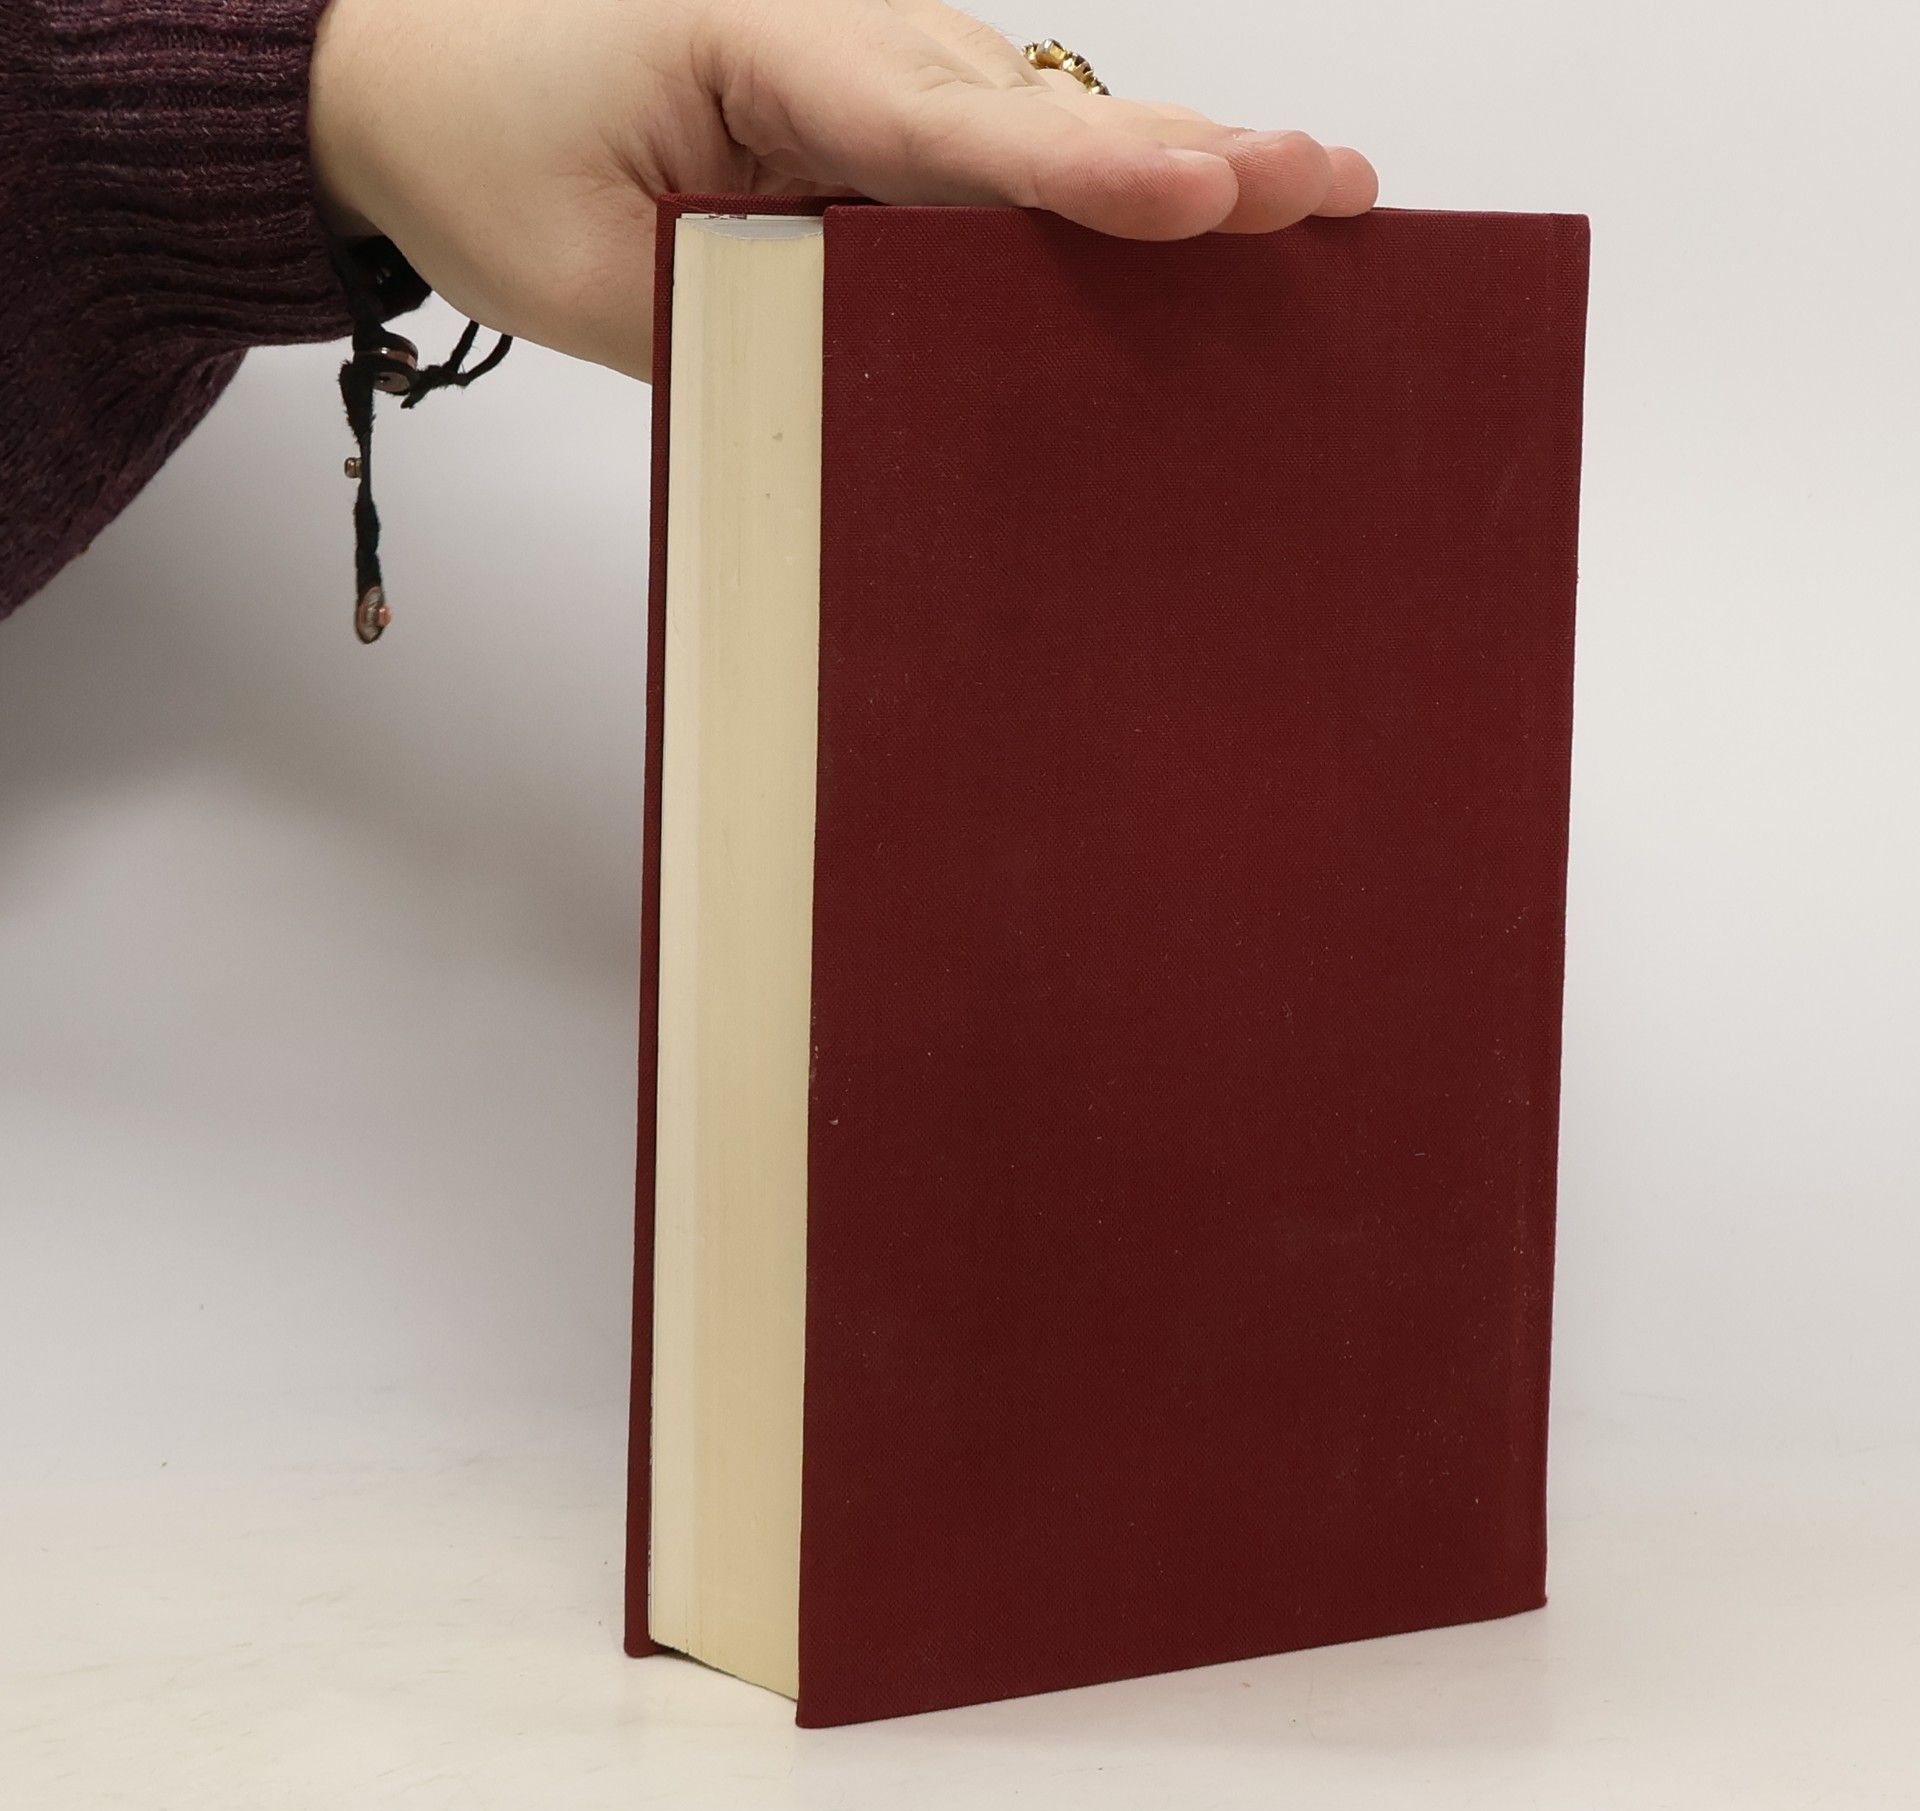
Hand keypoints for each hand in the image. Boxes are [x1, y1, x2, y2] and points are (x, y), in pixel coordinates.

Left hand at [310, 0, 1377, 378]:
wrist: (405, 68)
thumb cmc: (482, 147)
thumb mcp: (590, 275)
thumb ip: (746, 317)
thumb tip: (885, 377)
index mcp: (765, 45)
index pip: (947, 130)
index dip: (1085, 173)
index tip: (1207, 190)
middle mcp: (845, 35)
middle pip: (1043, 112)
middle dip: (1195, 155)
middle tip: (1335, 190)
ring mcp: (869, 62)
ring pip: (1044, 123)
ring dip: (1178, 166)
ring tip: (1318, 202)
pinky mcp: (873, 105)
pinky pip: (1001, 150)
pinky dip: (1102, 188)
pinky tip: (1197, 220)